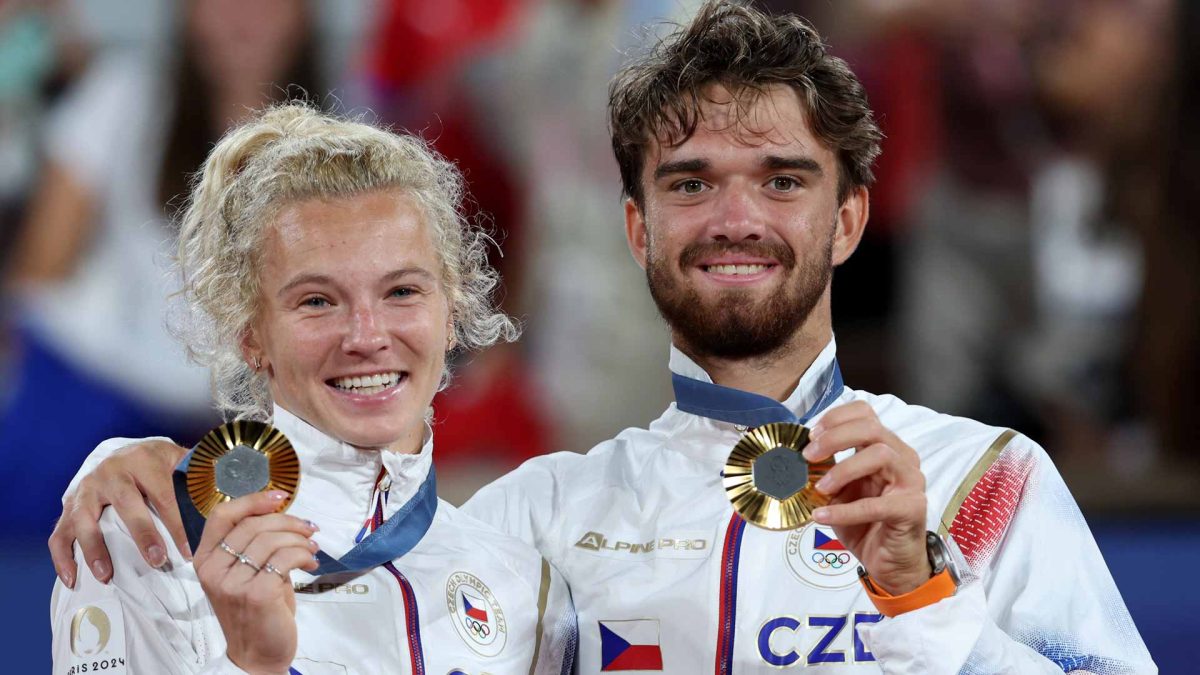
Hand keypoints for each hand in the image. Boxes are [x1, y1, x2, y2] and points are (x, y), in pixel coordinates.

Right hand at [50, 440, 189, 587]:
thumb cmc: (159, 466)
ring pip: (84, 519)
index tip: (189, 552)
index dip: (178, 523)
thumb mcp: (181, 462)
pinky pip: (59, 534)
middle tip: (158, 561)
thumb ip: (202, 477)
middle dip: (142, 534)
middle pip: (126, 503)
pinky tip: (73, 579)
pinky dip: (63, 557)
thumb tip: (235, 491)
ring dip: (95, 548)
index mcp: (144, 460)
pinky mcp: (68, 507)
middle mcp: (111, 472)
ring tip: (107, 575)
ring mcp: (86, 490)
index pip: (164, 493)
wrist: (123, 453)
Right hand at [194, 490, 319, 673]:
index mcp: (205, 560)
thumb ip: (253, 544)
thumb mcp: (245, 572)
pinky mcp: (256, 593)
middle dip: (288, 521)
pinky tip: (310, 564)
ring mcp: (233, 582)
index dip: (253, 500)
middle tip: (308, 529)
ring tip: (311, 549)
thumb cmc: (254, 611)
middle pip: (253, 524)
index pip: (222, 515)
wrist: (257, 655)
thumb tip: (282, 513)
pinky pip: (286, 558)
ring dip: (300, 539)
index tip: (280, 496)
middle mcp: (213, 570)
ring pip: (272, 539)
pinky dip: (304, 555)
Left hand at [803, 401, 929, 594]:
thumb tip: (797, 459)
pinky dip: (845, 510)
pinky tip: (822, 516)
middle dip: (835, 438)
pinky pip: (877, 504)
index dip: (836, 418)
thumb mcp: (840, 492)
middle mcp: (902, 458)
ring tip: (820, 488)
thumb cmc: (866, 524)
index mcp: (885, 447)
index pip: (865, 413)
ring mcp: (911, 481)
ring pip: (880, 455)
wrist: (890, 562)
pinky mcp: (911, 508)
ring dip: (843, 470)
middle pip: (871, 428)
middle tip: (809, 455)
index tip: (811, 434)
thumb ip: (826, 472)